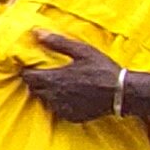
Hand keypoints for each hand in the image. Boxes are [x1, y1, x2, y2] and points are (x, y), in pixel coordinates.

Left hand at [13, 28, 128, 124]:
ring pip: (45, 99)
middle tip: (48, 73)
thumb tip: (35, 32)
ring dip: (48, 92)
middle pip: (34, 88)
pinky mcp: (70, 117)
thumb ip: (57, 42)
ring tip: (61, 83)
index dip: (27, 70)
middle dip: (37, 81)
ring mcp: (62, 108)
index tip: (32, 65)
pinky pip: (58, 109)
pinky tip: (71, 95)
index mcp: (53, 79)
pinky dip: (59, 102)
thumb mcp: (81, 51)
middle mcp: (54, 96)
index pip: (27, 77)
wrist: (121, 92)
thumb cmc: (102, 68)